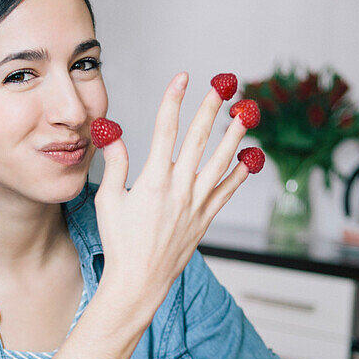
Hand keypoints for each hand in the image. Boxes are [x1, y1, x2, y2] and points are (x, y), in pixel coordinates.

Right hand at [93, 73, 251, 310]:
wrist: (139, 282)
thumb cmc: (120, 243)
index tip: (183, 77)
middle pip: (198, 139)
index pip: (165, 130)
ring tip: (245, 113)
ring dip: (234, 135)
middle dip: (211, 109)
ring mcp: (196, 204)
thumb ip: (115, 164)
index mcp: (153, 181)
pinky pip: (228, 191)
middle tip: (224, 86)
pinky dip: (240, 173)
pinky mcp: (206, 219)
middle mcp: (179, 189)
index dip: (174, 100)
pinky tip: (249, 157)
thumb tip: (112, 134)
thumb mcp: (109, 201)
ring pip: (221, 162)